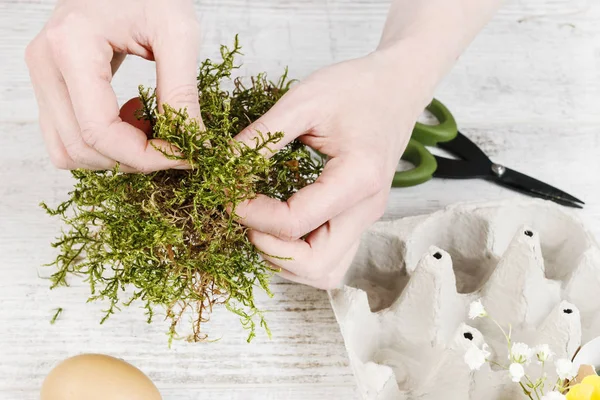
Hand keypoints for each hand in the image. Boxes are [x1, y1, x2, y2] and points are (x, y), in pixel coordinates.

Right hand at [25, 0, 201, 172]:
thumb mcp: (177, 31)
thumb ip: (182, 89)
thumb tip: (192, 142)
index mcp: (71, 47)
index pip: (99, 132)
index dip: (145, 156)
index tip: (184, 155)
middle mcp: (45, 64)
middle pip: (82, 148)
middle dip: (133, 160)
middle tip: (173, 146)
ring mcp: (42, 75)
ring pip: (69, 151)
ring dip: (115, 156)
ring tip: (152, 128)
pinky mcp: (51, 83)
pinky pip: (67, 137)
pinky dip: (102, 145)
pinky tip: (133, 120)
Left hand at [233, 49, 432, 288]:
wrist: (396, 87)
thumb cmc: (356, 87)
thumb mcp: (303, 101)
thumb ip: (262, 136)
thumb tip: (224, 165)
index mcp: (357, 178)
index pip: (295, 223)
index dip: (252, 215)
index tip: (228, 194)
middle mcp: (366, 209)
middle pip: (316, 265)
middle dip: (270, 248)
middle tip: (246, 216)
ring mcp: (365, 218)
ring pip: (325, 272)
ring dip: (286, 259)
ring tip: (261, 224)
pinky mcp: (358, 218)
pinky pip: (329, 258)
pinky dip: (299, 255)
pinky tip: (279, 226)